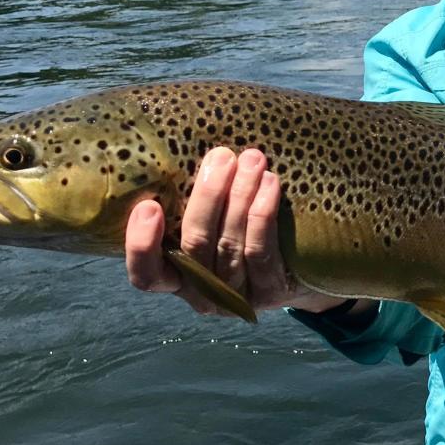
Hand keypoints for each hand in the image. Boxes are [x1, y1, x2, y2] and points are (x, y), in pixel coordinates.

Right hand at [124, 146, 347, 315]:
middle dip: (207, 196)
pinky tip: (270, 183)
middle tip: (221, 156)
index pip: (146, 275)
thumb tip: (188, 147)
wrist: (301, 265)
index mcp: (176, 277)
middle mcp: (202, 294)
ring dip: (239, 196)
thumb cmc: (242, 227)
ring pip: (229, 245)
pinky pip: (261, 252)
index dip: (142, 245)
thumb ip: (190, 197)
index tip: (149, 206)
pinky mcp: (270, 292)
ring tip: (252, 159)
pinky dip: (262, 214)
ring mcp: (236, 297)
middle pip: (195, 246)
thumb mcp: (211, 217)